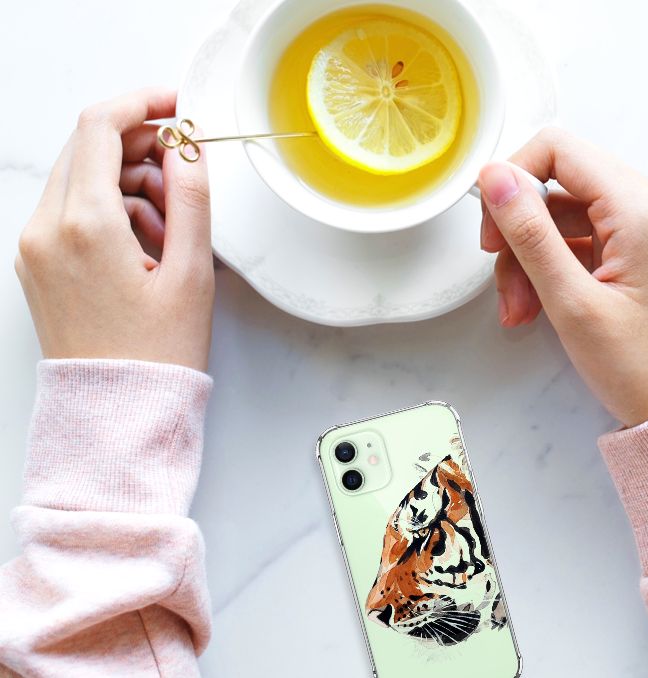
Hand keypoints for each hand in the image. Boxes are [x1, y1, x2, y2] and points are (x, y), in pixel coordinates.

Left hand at [15, 88, 213, 371]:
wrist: (117, 412)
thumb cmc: (156, 354)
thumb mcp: (191, 273)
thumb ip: (191, 198)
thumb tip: (188, 147)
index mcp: (85, 225)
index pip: (101, 127)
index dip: (143, 103)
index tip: (176, 105)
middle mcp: (47, 229)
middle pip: (88, 148)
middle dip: (141, 147)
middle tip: (185, 174)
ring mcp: (35, 246)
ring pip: (81, 178)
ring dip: (129, 182)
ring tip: (173, 228)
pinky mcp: (37, 263)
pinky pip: (72, 210)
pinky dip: (110, 210)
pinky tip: (147, 244)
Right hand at [478, 128, 647, 426]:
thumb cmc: (641, 366)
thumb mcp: (571, 301)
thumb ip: (530, 233)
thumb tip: (494, 177)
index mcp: (640, 207)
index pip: (558, 149)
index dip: (513, 179)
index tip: (492, 227)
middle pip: (557, 182)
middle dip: (519, 230)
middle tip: (502, 278)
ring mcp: (645, 224)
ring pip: (561, 213)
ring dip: (529, 257)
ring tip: (520, 309)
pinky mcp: (637, 245)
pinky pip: (578, 237)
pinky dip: (551, 267)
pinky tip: (537, 306)